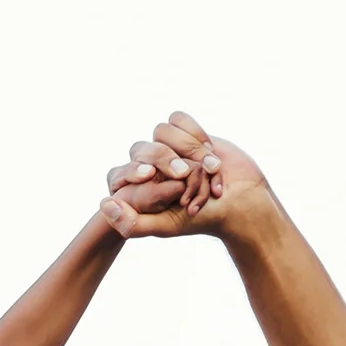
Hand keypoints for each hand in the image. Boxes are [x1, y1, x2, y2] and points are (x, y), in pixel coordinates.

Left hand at [100, 111, 269, 239]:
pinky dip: (195, 134)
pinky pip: (178, 119)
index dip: (134, 171)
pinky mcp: (186, 133)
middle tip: (186, 176)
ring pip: (162, 132)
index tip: (150, 176)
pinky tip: (210, 154)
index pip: (121, 171)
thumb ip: (131, 224)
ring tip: (208, 171)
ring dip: (187, 150)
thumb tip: (103, 204)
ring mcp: (168, 148)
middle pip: (143, 149)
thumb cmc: (202, 218)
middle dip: (167, 161)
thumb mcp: (164, 226)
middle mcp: (149, 167)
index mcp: (138, 189)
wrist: (241, 201)